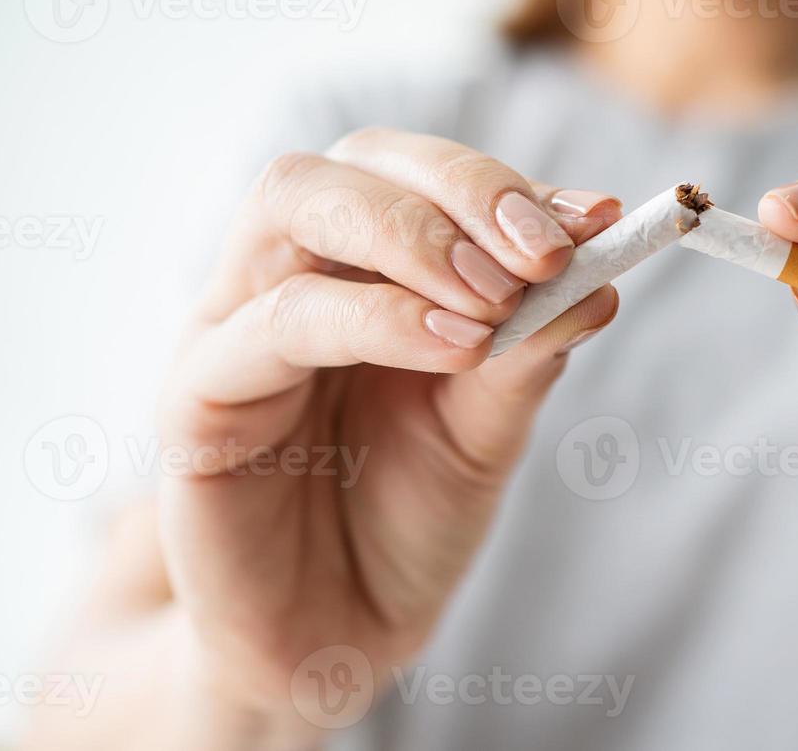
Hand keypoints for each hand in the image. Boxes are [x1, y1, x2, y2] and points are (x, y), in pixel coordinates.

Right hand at [157, 128, 620, 740]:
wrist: (336, 634)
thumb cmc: (404, 518)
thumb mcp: (490, 422)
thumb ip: (532, 341)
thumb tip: (602, 265)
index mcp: (357, 268)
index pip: (416, 172)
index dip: (502, 184)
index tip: (594, 219)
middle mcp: (286, 275)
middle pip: (351, 162)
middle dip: (460, 189)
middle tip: (544, 252)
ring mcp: (231, 326)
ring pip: (294, 204)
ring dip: (415, 234)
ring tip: (499, 298)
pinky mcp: (196, 397)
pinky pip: (275, 323)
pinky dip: (377, 317)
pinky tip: (458, 346)